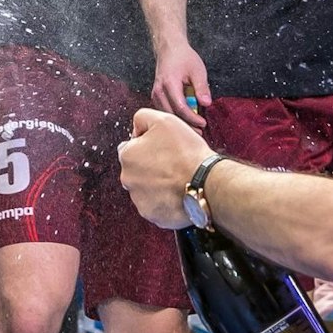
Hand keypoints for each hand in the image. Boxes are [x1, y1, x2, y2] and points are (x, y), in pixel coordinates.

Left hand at [116, 107, 213, 228]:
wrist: (205, 182)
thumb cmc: (186, 152)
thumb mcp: (164, 120)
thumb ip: (142, 118)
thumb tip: (136, 128)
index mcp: (127, 156)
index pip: (129, 148)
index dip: (147, 146)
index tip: (163, 148)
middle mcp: (128, 179)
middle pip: (137, 170)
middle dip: (151, 166)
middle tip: (173, 163)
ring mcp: (139, 199)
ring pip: (146, 188)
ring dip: (157, 184)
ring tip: (178, 178)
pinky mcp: (152, 214)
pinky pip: (156, 205)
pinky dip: (165, 199)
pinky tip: (178, 191)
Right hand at [152, 42, 211, 127]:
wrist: (170, 49)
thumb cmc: (183, 58)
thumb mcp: (198, 71)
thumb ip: (202, 88)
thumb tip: (206, 104)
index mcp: (169, 83)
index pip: (180, 107)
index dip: (192, 118)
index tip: (203, 123)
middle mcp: (159, 91)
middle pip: (171, 115)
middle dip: (186, 125)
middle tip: (199, 132)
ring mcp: (155, 94)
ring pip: (166, 115)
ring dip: (180, 122)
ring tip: (194, 129)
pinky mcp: (156, 97)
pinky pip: (164, 111)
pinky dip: (175, 116)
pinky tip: (185, 120)